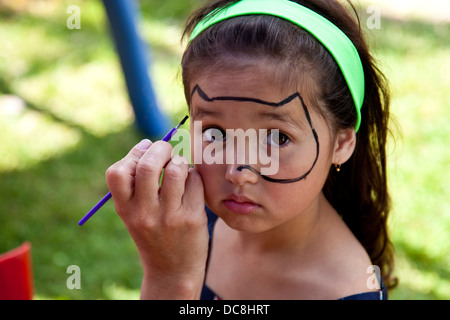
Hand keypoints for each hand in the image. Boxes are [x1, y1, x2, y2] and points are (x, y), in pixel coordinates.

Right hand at [105, 139, 208, 298]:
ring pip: (176, 169)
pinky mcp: (192, 218)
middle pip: (148, 165)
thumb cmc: (153, 234)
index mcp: (125, 210)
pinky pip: (195, 181)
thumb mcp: (134, 214)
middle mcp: (144, 213)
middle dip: (160, 148)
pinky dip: (194, 175)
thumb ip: (136, 184)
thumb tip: (148, 144)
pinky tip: (191, 183)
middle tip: (167, 150)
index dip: (132, 154)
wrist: (173, 271)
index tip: (145, 151)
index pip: (117, 172)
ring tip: (180, 167)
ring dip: (180, 161)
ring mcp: (169, 216)